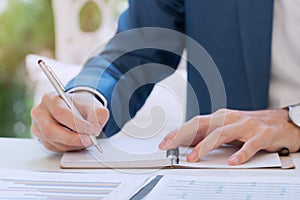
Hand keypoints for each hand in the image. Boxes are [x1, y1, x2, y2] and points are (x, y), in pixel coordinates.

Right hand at [31, 91, 108, 151]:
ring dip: (73, 144)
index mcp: (50, 99)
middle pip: (51, 130)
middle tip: (89, 140)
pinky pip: (56, 148)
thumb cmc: (81, 107)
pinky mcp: (43, 140)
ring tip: (87, 139)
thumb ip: (98, 114)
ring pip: (54, 141)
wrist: (76, 110)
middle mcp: (40, 113)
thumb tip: (96, 127)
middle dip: (73, 138)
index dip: (77, 123)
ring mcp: (38, 128)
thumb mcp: (93, 106)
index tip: (91, 129)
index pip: (60, 113)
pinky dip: (70, 148)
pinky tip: (79, 142)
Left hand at [159, 108, 299, 164]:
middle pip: (202, 125)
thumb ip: (209, 134)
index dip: (178, 132)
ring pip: (221, 133)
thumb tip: (187, 143)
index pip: (194, 123)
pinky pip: (250, 144)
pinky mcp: (262, 134)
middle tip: (170, 147)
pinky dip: (240, 153)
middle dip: (184, 136)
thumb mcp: (226, 128)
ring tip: (194, 157)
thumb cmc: (250, 126)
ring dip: (205, 145)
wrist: (281, 122)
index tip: (164, 142)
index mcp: (220, 117)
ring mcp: (246, 125)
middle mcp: (230, 118)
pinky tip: (233, 161)